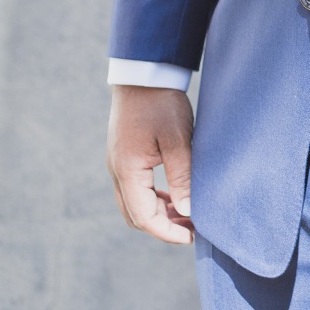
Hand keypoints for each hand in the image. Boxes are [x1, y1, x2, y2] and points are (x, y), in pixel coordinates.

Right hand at [107, 86, 194, 244]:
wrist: (143, 72)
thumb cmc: (161, 102)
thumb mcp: (178, 139)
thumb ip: (182, 177)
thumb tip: (188, 211)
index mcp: (128, 170)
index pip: (144, 217)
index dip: (168, 232)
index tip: (192, 237)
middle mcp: (117, 171)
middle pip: (135, 215)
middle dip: (163, 227)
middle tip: (192, 229)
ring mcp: (118, 163)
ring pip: (134, 203)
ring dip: (158, 213)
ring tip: (186, 215)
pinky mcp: (123, 155)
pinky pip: (135, 188)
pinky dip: (153, 198)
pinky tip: (173, 196)